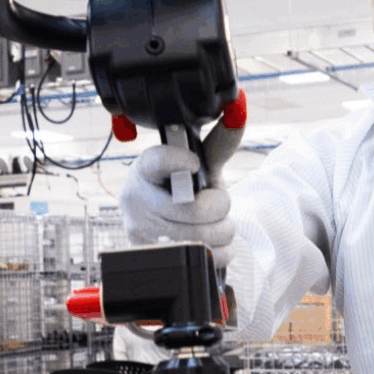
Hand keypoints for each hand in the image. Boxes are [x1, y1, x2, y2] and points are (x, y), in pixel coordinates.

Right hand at [120, 144, 235, 268]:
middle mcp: (135, 199)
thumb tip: (238, 114)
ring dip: (223, 231)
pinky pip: (202, 259)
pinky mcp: (152, 258)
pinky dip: (219, 252)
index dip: (179, 162)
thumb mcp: (200, 166)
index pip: (157, 161)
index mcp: (145, 169)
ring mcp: (140, 232)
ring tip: (218, 223)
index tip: (194, 165)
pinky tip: (211, 243)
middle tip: (220, 203)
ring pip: (201, 238)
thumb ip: (219, 144)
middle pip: (192, 209)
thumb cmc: (187, 189)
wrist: (170, 225)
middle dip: (221, 206)